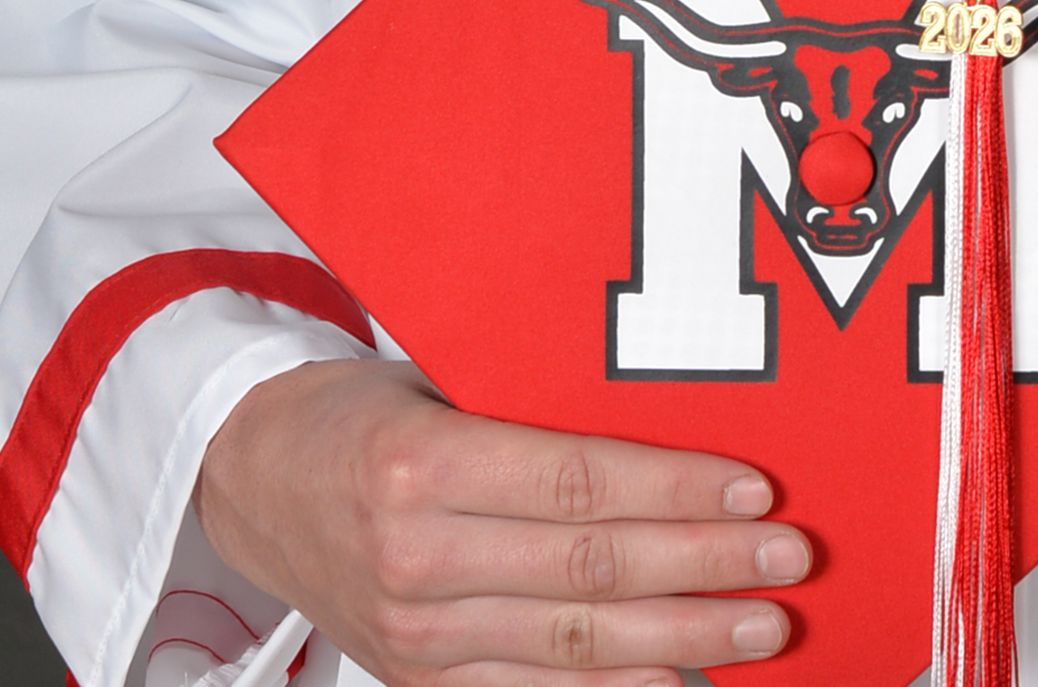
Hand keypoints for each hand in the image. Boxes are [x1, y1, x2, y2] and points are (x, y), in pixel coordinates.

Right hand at [195, 358, 811, 685]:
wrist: (252, 480)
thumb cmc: (358, 412)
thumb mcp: (434, 380)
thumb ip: (532, 403)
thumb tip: (663, 417)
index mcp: (421, 465)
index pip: (577, 483)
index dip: (675, 491)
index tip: (753, 490)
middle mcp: (417, 558)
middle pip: (590, 569)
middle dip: (702, 567)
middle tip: (785, 561)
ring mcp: (415, 635)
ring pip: (573, 643)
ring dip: (681, 639)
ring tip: (759, 627)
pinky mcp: (416, 680)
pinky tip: (677, 682)